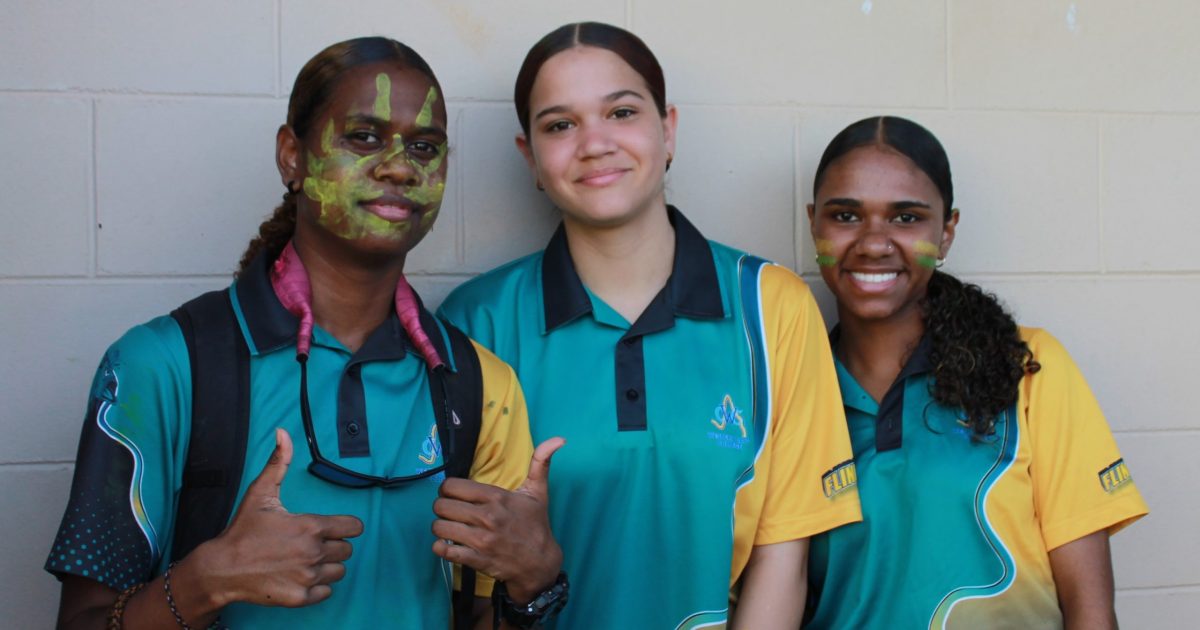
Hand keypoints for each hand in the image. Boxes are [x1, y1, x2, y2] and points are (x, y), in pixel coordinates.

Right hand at [197, 428, 363, 607]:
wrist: (221, 569)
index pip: (353, 527)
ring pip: (339, 571)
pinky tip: (300, 576)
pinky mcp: (301, 597)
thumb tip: (283, 432)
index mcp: (311, 527)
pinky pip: (326, 592)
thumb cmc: (243, 530)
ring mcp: (308, 577)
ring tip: (305, 560)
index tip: (333, 527)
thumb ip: (278, 462)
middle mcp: (314, 553)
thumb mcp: (260, 492)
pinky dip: (317, 586)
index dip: (345, 526)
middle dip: (334, 545)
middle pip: (347, 550)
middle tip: (312, 543)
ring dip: (327, 565)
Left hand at [431, 437, 564, 602]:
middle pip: (441, 505)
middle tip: (450, 511)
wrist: (540, 563)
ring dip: (440, 527)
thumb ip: (541, 462)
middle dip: (441, 507)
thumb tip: (559, 438)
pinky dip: (440, 548)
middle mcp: (487, 517)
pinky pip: (444, 551)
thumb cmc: (535, 525)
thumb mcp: (538, 492)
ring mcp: (481, 540)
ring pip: (439, 527)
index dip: (447, 488)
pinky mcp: (477, 560)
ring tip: (449, 526)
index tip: (453, 494)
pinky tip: (448, 544)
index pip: (452, 486)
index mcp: (496, 497)